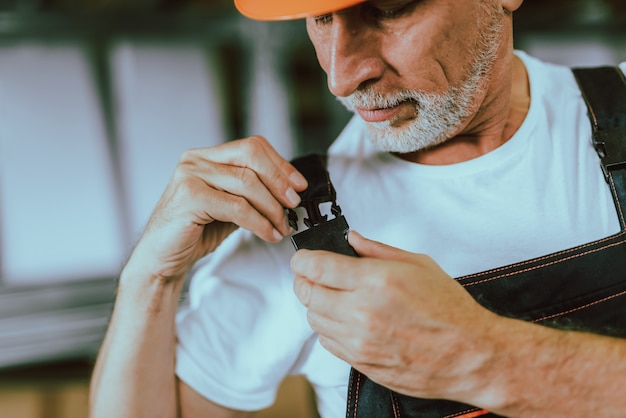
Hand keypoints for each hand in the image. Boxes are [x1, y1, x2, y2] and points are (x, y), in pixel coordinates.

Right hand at [127, 136, 306, 282]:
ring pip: (247, 183)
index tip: (298, 185)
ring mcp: (190, 176)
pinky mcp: (190, 197)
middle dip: (279, 181)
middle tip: (294, 204)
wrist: (161, 259)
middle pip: (251, 155)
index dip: (280, 164)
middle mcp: (196, 160)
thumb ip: (250, 192)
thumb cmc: (194, 232)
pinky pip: (237, 207)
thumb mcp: (228, 206)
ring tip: (282, 226)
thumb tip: (288, 191)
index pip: (252, 147)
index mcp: (206, 156)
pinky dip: (259, 223)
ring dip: (272, 208)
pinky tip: (268, 234)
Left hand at [291, 231, 497, 399]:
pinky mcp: (361, 362)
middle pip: (307, 294)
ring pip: (314, 319)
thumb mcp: (418, 264)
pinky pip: (327, 342)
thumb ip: (377, 250)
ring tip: (334, 296)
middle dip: (304, 280)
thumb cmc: (449, 310)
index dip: (302, 259)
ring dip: (316, 304)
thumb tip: (352, 240)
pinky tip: (345, 319)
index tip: (302, 257)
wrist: (469, 354)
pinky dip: (328, 328)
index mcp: (376, 282)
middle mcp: (362, 313)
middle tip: (313, 274)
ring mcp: (359, 341)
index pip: (316, 267)